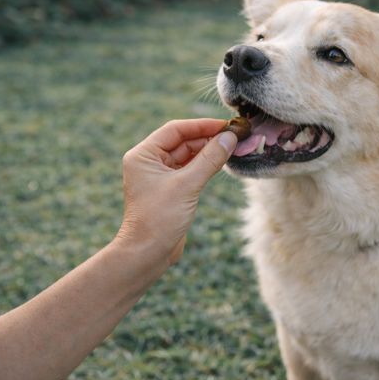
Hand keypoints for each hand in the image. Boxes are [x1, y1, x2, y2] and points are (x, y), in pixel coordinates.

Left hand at [117, 118, 236, 264]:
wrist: (147, 254)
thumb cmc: (159, 219)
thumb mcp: (187, 185)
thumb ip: (210, 159)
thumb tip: (230, 138)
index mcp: (143, 155)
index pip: (175, 130)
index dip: (202, 126)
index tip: (226, 125)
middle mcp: (148, 162)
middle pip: (183, 141)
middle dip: (209, 139)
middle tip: (235, 136)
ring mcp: (158, 176)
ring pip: (188, 155)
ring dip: (209, 152)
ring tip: (234, 147)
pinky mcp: (169, 189)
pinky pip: (189, 170)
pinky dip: (205, 165)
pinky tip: (223, 161)